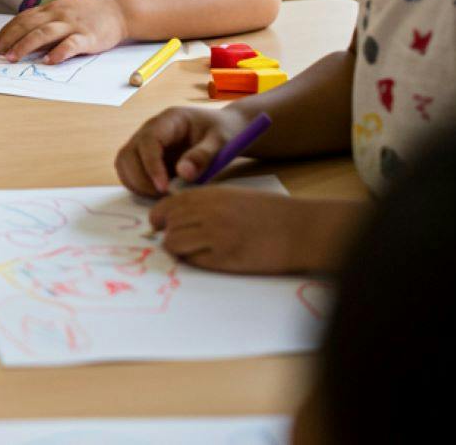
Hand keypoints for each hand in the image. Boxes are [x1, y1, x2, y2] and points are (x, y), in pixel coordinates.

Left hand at [0, 0, 128, 63]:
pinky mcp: (88, 36)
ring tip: (12, 57)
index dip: (7, 30)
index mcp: (50, 9)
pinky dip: (58, 52)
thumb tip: (23, 41)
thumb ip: (45, 24)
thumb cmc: (88, 15)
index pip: (23, 18)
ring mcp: (73, 24)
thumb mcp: (63, 13)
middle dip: (10, 38)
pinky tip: (48, 61)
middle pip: (28, 24)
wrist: (118, 11)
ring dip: (26, 45)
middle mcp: (58, 14)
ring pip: (44, 33)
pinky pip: (71, 44)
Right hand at [114, 104, 250, 195]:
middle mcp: (150, 129)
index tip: (164, 188)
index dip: (152, 166)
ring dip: (136, 183)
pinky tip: (157, 193)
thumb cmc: (223, 131)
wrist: (223, 127)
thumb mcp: (220, 141)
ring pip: (124, 162)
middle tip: (164, 196)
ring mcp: (144, 142)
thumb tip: (183, 174)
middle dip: (141, 178)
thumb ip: (202, 156)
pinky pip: (129, 170)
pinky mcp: (145, 156)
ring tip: (160, 196)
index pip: (148, 141)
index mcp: (168, 120)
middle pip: (129, 152)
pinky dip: (137, 185)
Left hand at [150, 188, 319, 273]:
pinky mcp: (225, 258)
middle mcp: (208, 212)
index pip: (168, 204)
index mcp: (209, 195)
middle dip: (167, 234)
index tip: (158, 225)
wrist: (298, 228)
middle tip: (175, 241)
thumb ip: (204, 203)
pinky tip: (208, 259)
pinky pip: (195, 261)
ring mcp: (215, 235)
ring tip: (191, 251)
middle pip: (168, 224)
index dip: (158, 217)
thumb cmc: (267, 213)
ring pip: (175, 243)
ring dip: (178, 249)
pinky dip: (195, 261)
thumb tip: (175, 217)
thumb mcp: (231, 196)